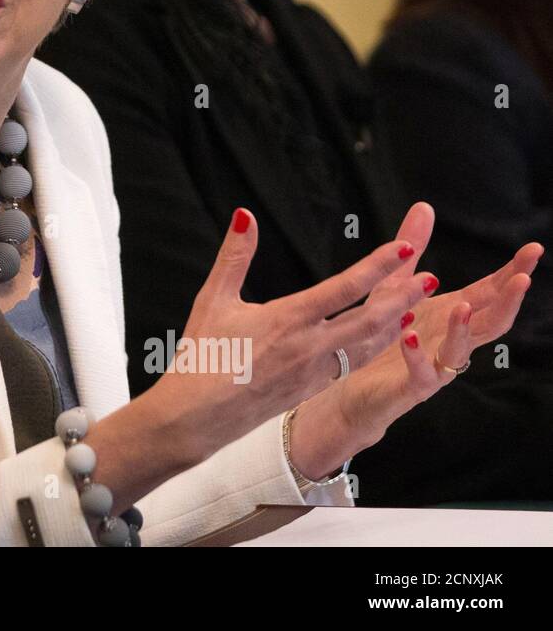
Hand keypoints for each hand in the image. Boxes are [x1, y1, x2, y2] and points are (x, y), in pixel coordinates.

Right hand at [155, 207, 431, 460]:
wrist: (199, 415)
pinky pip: (352, 365)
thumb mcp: (213, 299)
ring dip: (395, 325)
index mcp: (288, 319)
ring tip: (416, 306)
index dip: (377, 266)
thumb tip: (244, 216)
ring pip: (367, 346)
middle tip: (430, 279)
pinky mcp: (312, 389)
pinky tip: (381, 339)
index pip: (344, 288)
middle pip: (370, 320)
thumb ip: (234, 256)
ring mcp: (315, 372)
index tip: (404, 249)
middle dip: (403, 298)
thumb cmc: (203, 354)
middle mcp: (309, 346)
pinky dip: (373, 349)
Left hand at [304, 203, 541, 465]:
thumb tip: (425, 206)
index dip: (512, 273)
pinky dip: (418, 355)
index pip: (489, 292)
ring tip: (463, 305)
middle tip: (524, 277)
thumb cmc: (380, 336)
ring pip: (460, 350)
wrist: (352, 389)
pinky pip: (421, 374)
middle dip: (508, 299)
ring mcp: (435, 366)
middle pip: (489, 320)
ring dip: (463, 328)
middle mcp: (449, 340)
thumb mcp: (393, 284)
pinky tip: (411, 334)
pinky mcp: (410, 387)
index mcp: (450, 315)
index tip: (533, 251)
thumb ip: (411, 248)